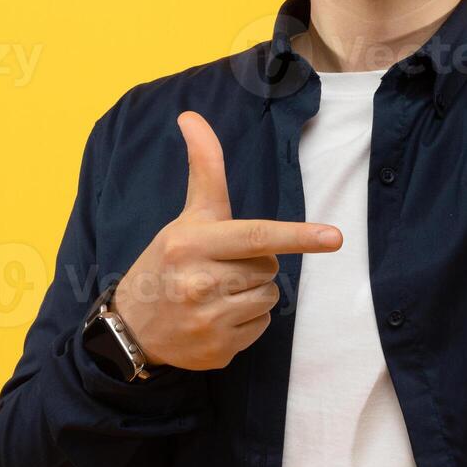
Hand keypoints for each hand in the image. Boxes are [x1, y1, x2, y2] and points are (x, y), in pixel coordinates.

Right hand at [112, 111, 343, 369]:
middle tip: (220, 268)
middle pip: (269, 267)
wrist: (131, 328)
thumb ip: (204, 170)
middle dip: (255, 265)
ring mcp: (207, 320)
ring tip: (217, 293)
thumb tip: (191, 115)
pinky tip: (217, 317)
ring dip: (253, 294)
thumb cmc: (168, 262)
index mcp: (192, 243)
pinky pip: (262, 327)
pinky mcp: (217, 351)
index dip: (298, 235)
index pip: (256, 236)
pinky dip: (247, 322)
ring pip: (270, 297)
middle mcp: (198, 282)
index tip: (334, 237)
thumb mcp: (187, 217)